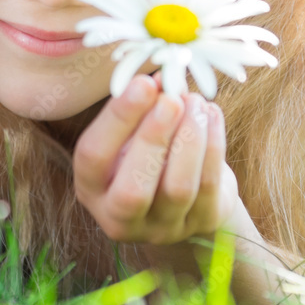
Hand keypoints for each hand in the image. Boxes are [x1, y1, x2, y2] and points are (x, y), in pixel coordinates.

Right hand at [73, 74, 238, 246]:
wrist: (182, 192)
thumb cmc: (144, 150)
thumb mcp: (129, 132)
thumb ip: (139, 106)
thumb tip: (164, 77)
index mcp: (91, 188)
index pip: (93, 157)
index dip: (118, 119)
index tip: (143, 83)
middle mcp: (119, 217)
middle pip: (134, 187)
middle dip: (154, 137)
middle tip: (171, 98)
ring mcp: (162, 228)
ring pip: (178, 188)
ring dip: (189, 138)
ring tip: (194, 101)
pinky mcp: (200, 225)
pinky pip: (209, 186)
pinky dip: (213, 145)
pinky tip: (210, 115)